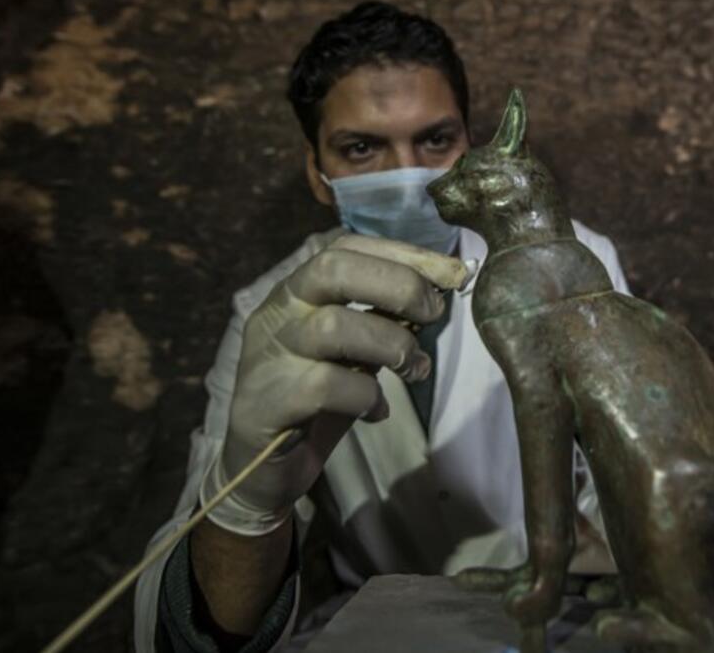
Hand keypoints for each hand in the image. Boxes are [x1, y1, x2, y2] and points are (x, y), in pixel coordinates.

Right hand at [201, 231, 468, 535]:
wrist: (261, 466)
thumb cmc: (316, 400)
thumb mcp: (353, 351)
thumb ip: (382, 320)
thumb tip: (438, 294)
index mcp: (298, 291)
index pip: (346, 246)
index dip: (404, 252)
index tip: (453, 272)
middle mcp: (278, 312)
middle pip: (333, 268)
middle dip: (399, 284)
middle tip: (433, 315)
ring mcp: (269, 354)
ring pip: (334, 325)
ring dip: (392, 345)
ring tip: (414, 370)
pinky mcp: (269, 401)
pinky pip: (327, 386)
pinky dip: (367, 397)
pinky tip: (377, 411)